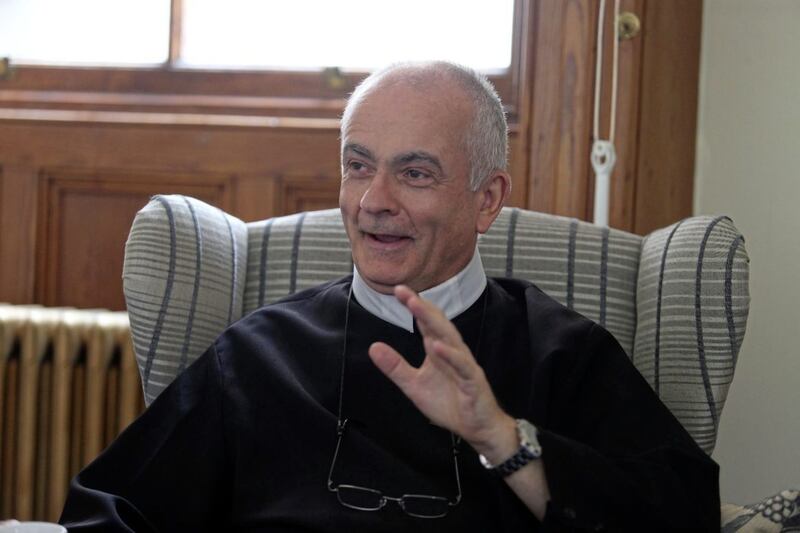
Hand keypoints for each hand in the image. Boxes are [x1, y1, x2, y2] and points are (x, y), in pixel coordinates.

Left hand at [368, 285, 515, 454]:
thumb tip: (373, 347)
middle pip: (437, 324)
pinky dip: (450, 355)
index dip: (413, 306)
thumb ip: (395, 366)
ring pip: (450, 338)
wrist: (477, 429)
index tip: (398, 289)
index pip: (426, 323)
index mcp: (438, 350)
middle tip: (405, 292)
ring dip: (434, 322)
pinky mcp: (473, 381)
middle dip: (422, 307)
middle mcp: (452, 352)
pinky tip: (437, 346)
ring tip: (417, 307)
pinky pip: (462, 366)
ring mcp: (464, 365)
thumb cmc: (449, 404)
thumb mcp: (414, 385)